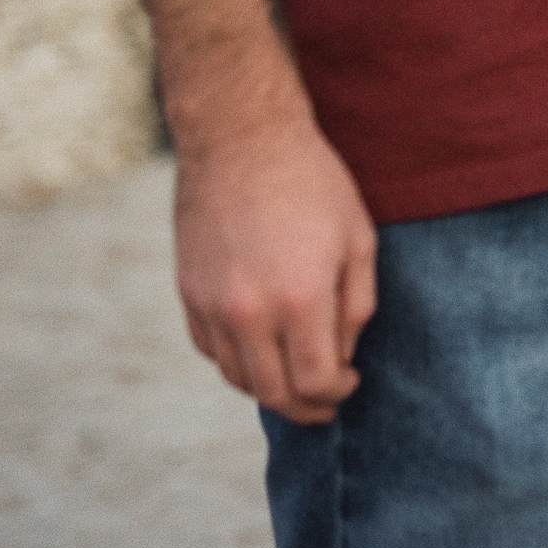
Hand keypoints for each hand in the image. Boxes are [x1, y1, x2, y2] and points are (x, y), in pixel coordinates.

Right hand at [172, 105, 376, 424]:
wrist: (241, 139)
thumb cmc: (313, 185)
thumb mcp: (359, 240)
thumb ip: (356, 306)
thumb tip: (343, 356)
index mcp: (300, 299)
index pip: (315, 382)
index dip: (337, 394)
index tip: (351, 382)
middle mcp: (249, 312)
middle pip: (274, 393)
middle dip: (307, 408)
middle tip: (328, 401)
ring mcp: (211, 306)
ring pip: (238, 378)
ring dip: (271, 388)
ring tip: (298, 377)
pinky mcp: (188, 294)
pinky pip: (211, 350)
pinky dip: (238, 361)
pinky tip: (263, 349)